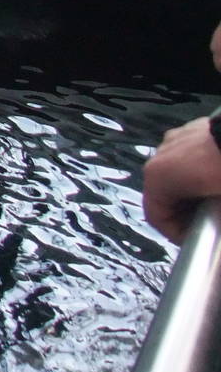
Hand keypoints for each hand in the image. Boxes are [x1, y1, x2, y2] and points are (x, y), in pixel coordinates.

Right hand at [143, 116, 220, 242]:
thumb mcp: (217, 207)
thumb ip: (209, 222)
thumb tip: (216, 236)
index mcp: (158, 176)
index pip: (156, 216)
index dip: (176, 235)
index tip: (194, 241)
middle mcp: (158, 156)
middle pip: (164, 194)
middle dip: (184, 212)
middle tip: (207, 223)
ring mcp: (174, 141)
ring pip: (176, 175)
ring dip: (191, 192)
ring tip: (214, 201)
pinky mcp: (190, 130)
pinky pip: (189, 159)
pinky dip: (199, 172)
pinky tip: (216, 179)